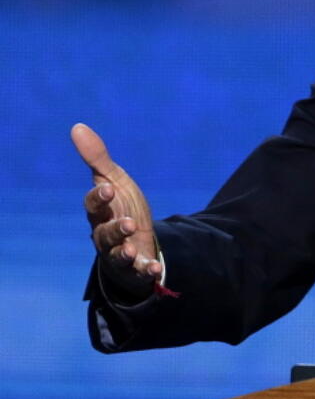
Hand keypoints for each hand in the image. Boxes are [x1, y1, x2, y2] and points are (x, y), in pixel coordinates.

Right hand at [74, 123, 161, 300]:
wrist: (134, 240)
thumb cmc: (120, 207)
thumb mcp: (114, 181)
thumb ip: (98, 159)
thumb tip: (77, 126)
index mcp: (100, 212)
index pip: (93, 205)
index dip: (98, 197)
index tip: (108, 188)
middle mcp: (104, 234)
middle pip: (104, 233)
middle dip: (115, 229)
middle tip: (128, 223)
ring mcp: (118, 253)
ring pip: (116, 254)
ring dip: (124, 251)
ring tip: (131, 248)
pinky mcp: (134, 267)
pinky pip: (138, 272)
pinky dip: (146, 271)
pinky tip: (154, 269)